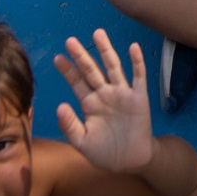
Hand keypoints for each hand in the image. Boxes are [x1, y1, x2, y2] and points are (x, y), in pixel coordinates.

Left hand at [54, 30, 155, 174]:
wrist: (130, 161)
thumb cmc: (104, 152)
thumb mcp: (82, 143)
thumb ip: (69, 126)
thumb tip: (59, 106)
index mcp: (89, 104)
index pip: (77, 82)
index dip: (68, 70)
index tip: (57, 57)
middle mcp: (104, 94)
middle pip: (92, 70)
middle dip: (81, 55)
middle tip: (70, 40)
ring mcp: (122, 94)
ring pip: (113, 67)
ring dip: (106, 50)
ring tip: (98, 33)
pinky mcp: (139, 98)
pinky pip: (138, 77)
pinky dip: (137, 62)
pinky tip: (133, 48)